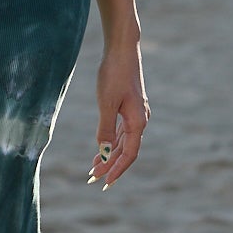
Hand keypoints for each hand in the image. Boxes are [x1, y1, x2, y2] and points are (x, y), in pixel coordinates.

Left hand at [88, 42, 148, 190]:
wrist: (122, 49)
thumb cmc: (114, 74)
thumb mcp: (107, 103)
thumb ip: (106, 129)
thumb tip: (104, 153)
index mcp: (138, 122)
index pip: (129, 154)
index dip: (117, 170)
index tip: (104, 183)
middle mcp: (140, 120)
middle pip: (126, 150)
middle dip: (110, 166)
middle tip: (92, 179)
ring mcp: (136, 113)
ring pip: (124, 141)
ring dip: (110, 155)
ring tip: (94, 167)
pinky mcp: (130, 106)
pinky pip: (122, 131)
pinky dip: (112, 141)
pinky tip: (103, 147)